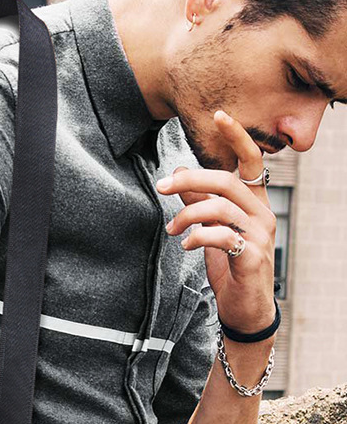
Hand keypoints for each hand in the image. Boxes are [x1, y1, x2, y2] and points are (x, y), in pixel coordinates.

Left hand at [156, 109, 277, 334]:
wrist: (245, 308)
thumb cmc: (231, 267)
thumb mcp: (212, 231)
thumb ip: (200, 203)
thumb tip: (181, 173)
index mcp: (254, 204)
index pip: (252, 162)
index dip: (237, 137)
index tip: (219, 115)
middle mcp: (262, 214)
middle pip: (226, 181)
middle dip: (189, 180)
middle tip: (162, 186)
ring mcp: (259, 236)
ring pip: (219, 207)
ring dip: (186, 215)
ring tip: (171, 230)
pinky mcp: (252, 257)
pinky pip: (221, 236)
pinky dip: (196, 237)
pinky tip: (185, 244)